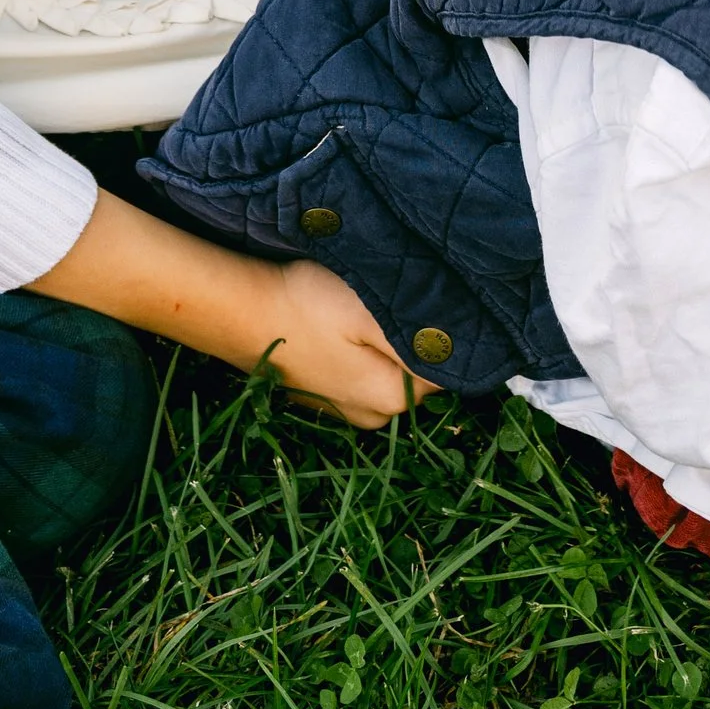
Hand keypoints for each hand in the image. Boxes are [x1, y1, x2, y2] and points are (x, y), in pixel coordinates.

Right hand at [33, 189, 416, 422]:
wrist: (239, 308)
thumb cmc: (307, 303)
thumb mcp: (372, 311)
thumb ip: (423, 335)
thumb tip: (470, 351)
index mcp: (394, 399)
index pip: (450, 369)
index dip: (449, 332)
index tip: (437, 296)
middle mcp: (373, 415)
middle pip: (420, 371)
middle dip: (417, 337)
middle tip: (401, 293)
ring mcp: (343, 408)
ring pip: (389, 369)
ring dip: (387, 341)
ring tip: (370, 303)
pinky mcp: (322, 393)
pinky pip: (359, 369)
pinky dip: (359, 347)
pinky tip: (344, 320)